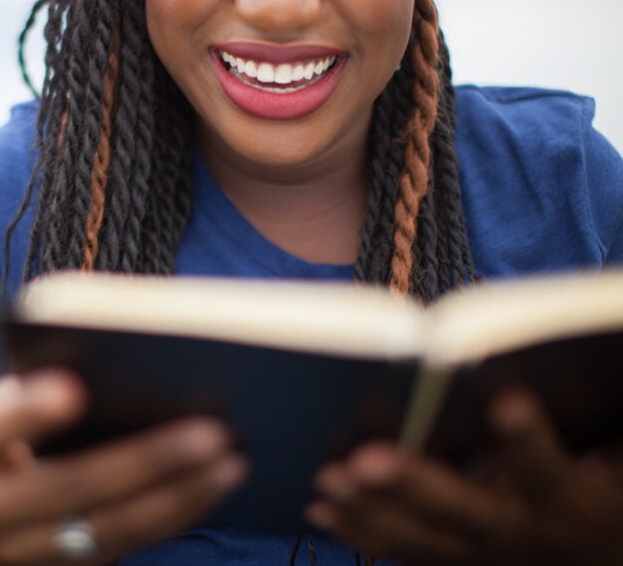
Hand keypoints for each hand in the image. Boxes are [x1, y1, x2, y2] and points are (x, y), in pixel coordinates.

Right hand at [0, 370, 246, 565]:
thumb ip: (27, 390)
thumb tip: (105, 357)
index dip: (25, 412)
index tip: (71, 388)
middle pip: (72, 488)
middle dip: (146, 460)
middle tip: (209, 428)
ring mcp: (28, 549)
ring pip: (112, 527)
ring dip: (179, 494)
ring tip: (230, 457)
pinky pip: (131, 543)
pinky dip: (178, 512)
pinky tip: (216, 483)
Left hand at [305, 390, 622, 565]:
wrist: (602, 554)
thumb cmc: (603, 482)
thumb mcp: (610, 451)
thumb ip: (580, 417)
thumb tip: (529, 368)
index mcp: (575, 503)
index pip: (552, 473)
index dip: (528, 440)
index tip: (506, 399)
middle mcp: (525, 534)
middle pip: (469, 512)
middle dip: (416, 484)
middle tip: (370, 456)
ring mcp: (486, 555)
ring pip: (424, 538)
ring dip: (372, 508)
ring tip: (328, 477)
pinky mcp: (457, 561)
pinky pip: (404, 551)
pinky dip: (360, 530)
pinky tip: (319, 509)